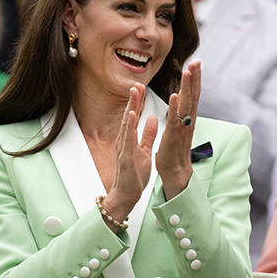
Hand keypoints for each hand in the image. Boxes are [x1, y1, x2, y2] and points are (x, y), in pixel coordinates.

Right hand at [105, 83, 156, 226]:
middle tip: (137, 83)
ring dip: (130, 107)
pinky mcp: (125, 156)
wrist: (127, 194)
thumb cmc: (134, 174)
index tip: (141, 87)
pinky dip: (129, 126)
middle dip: (133, 99)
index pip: (134, 116)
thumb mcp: (145, 150)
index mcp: (131, 138)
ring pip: (126, 124)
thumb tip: (152, 119)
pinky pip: (127, 139)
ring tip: (134, 92)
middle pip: (128, 115)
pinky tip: (131, 115)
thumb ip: (148, 134)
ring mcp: (123, 148)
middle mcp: (125, 140)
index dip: (138, 101)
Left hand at [156, 61, 200, 199]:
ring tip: (188, 72)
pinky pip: (175, 119)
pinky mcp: (173, 136)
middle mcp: (188, 120)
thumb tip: (182, 98)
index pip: (193, 94)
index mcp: (188, 117)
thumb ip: (181, 111)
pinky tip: (175, 95)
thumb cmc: (175, 148)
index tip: (196, 63)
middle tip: (197, 62)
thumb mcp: (179, 125)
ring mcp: (182, 127)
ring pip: (186, 104)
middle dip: (195, 78)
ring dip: (187, 87)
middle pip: (193, 95)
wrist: (175, 170)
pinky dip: (175, 106)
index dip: (195, 79)